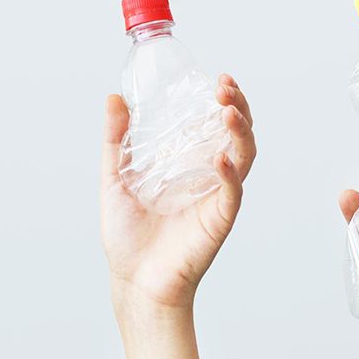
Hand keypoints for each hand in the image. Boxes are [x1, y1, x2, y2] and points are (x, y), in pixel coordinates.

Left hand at [102, 74, 256, 311]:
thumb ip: (116, 140)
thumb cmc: (128, 236)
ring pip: (244, 155)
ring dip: (241, 131)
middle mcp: (210, 174)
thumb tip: (114, 97)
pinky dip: (230, 173)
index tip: (218, 78)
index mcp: (190, 161)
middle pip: (238, 132)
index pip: (216, 121)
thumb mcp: (115, 178)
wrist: (133, 281)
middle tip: (225, 88)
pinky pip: (232, 191)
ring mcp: (218, 194)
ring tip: (229, 110)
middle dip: (238, 105)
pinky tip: (220, 159)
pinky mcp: (219, 218)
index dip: (224, 98)